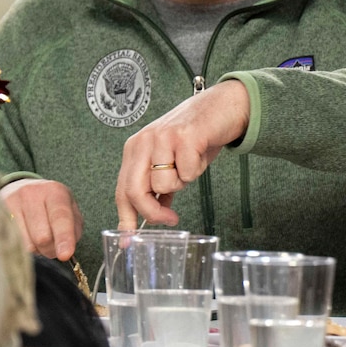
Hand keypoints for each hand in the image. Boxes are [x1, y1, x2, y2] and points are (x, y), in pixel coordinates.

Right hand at [0, 178, 83, 260]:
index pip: (60, 218)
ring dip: (36, 250)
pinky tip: (24, 238)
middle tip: (51, 246)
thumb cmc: (51, 207)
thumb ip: (73, 231)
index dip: (64, 238)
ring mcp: (11, 202)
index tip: (64, 255)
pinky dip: (22, 247)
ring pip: (26, 244)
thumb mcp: (70, 212)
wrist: (21, 189)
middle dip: (50, 250)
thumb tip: (64, 251)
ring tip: (36, 239)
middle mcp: (31, 193)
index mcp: (54, 192)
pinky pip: (12, 243)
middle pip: (42, 237)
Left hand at [116, 79, 249, 227]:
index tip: (128, 240)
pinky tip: (200, 152)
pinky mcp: (183, 136)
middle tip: (170, 219)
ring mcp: (161, 138)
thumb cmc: (197, 135)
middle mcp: (143, 142)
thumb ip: (158, 186)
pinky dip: (197, 170)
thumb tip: (152, 216)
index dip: (125, 218)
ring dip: (182, 182)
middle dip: (152, 213)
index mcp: (135, 148)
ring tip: (191, 163)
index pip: (122, 189)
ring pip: (163, 185)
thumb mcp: (171, 161)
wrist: (223, 106)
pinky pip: (187, 173)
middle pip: (134, 191)